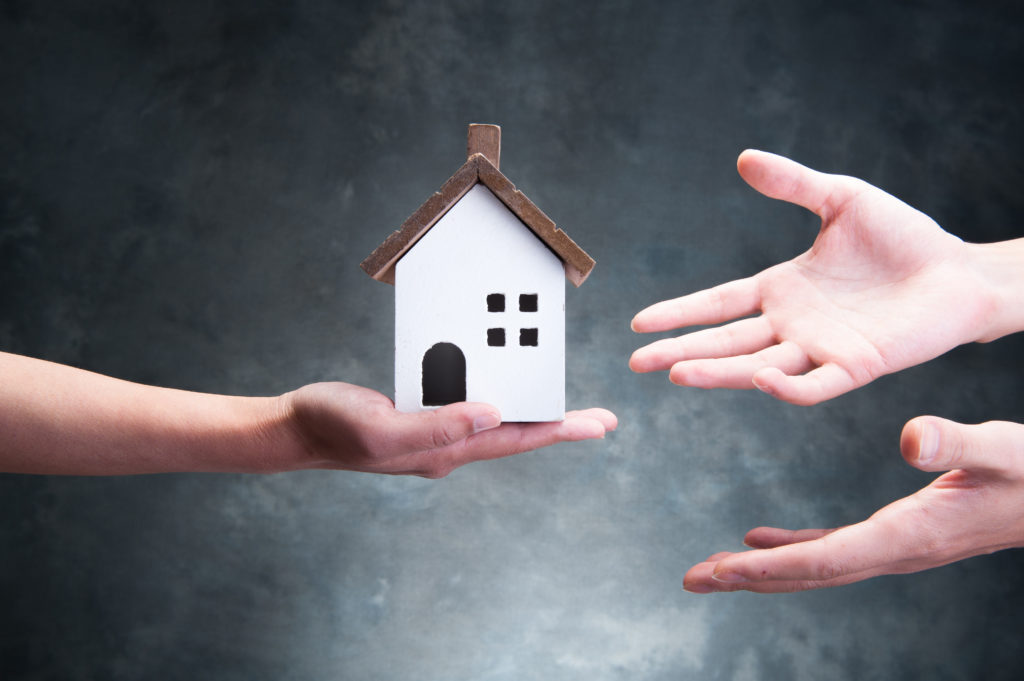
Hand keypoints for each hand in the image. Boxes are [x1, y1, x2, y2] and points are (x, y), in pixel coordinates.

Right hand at [281, 382, 617, 476]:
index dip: (560, 430)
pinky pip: (466, 404)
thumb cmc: (332, 427)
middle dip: (558, 425)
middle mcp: (447, 445)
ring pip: (494, 419)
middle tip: (600, 419)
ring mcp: (434, 432)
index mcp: (445, 450)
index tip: (601, 426)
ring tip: (561, 399)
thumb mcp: (381, 426)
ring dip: (529, 409)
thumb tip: (494, 415)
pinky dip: (492, 392)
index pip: (515, 440)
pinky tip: (498, 382)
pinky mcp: (419, 416)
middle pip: (515, 434)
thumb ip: (435, 426)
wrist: (296, 428)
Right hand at [630, 150, 999, 404]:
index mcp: (782, 290)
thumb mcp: (841, 199)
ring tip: (675, 374)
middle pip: (725, 342)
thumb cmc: (904, 237)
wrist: (962, 271)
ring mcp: (821, 349)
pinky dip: (788, 387)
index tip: (639, 322)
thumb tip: (744, 159)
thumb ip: (793, 184)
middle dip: (680, 352)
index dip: (679, 313)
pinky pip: (815, 385)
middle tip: (637, 363)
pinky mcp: (857, 367)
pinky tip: (762, 378)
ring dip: (717, 373)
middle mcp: (792, 325)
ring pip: (757, 367)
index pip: (718, 305)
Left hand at [683, 417, 1023, 592]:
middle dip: (748, 577)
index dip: (770, 566)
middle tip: (693, 578)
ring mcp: (894, 547)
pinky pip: (831, 548)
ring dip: (761, 567)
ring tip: (712, 568)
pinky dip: (790, 546)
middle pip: (808, 573)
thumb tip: (912, 437)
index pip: (825, 560)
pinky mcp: (896, 535)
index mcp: (909, 536)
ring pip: (814, 565)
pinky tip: (758, 538)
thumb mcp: (1001, 449)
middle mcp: (894, 551)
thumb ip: (957, 441)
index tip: (720, 570)